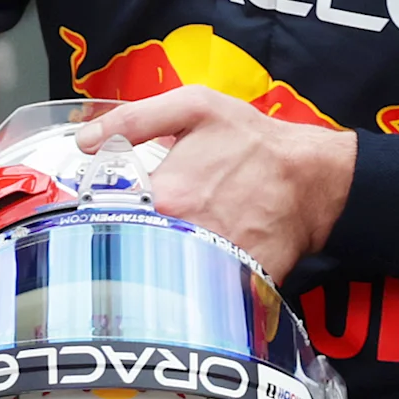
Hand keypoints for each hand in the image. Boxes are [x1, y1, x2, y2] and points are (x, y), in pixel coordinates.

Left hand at [69, 86, 356, 282]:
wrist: (313, 178)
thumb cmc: (252, 141)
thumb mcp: (194, 107)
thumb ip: (134, 120)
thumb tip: (86, 141)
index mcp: (166, 194)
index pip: (107, 213)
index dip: (99, 210)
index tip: (100, 208)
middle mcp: (183, 234)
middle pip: (130, 247)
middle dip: (123, 239)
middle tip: (130, 229)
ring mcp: (209, 263)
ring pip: (161, 272)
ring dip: (153, 263)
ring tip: (157, 249)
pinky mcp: (232, 284)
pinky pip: (198, 291)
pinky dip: (190, 284)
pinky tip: (189, 267)